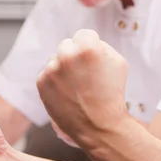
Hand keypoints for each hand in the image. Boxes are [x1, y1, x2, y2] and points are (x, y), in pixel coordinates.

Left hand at [37, 29, 128, 148]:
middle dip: (75, 54)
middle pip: (68, 44)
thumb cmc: (112, 94)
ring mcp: (51, 69)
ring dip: (64, 67)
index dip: (92, 46)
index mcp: (87, 47)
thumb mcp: (118, 62)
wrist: (99, 126)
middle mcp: (66, 55)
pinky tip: (68, 92)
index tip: (94, 59)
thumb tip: (87, 42)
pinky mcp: (41, 82)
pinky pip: (47, 73)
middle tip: (85, 73)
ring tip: (77, 86)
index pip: (84, 34)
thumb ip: (102, 46)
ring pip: (56, 58)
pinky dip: (55, 80)